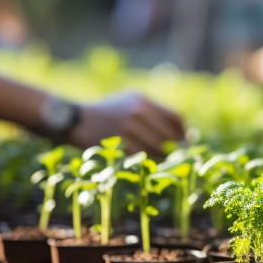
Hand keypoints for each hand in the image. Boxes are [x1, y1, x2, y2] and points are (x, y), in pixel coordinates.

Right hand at [64, 92, 184, 153]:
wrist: (77, 119)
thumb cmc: (108, 111)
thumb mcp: (130, 100)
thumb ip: (154, 112)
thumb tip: (184, 132)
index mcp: (142, 100)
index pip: (174, 117)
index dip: (183, 131)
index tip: (185, 140)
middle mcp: (137, 112)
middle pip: (168, 135)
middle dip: (176, 147)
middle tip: (179, 155)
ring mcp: (129, 128)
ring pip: (158, 147)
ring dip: (165, 156)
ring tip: (166, 159)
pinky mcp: (120, 143)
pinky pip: (144, 155)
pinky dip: (151, 160)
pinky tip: (152, 162)